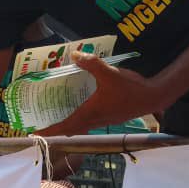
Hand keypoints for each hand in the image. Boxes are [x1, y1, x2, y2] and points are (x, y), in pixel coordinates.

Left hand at [41, 51, 171, 134]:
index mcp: (90, 114)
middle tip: (41, 122)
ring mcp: (103, 120)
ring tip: (55, 113)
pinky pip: (88, 120)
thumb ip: (91, 64)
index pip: (64, 127)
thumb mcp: (109, 73)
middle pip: (69, 129)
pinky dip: (78, 117)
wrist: (154, 97)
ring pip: (80, 125)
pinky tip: (78, 104)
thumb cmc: (130, 88)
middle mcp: (94, 121)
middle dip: (54, 128)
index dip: (49, 131)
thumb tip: (73, 54)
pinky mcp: (110, 116)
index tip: (34, 133)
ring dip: (67, 123)